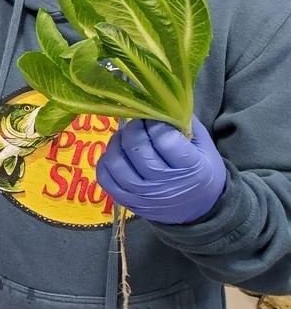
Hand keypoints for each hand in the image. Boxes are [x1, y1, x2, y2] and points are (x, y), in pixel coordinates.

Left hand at [96, 116, 225, 223]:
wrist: (199, 208)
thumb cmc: (201, 170)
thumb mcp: (203, 145)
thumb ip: (182, 122)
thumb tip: (158, 100)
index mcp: (191, 168)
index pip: (164, 139)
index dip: (155, 123)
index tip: (155, 119)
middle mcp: (164, 184)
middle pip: (137, 148)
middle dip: (135, 128)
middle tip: (139, 123)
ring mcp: (143, 195)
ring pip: (117, 162)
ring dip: (117, 142)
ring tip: (127, 136)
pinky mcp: (127, 201)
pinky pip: (105, 178)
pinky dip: (106, 161)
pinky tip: (117, 153)